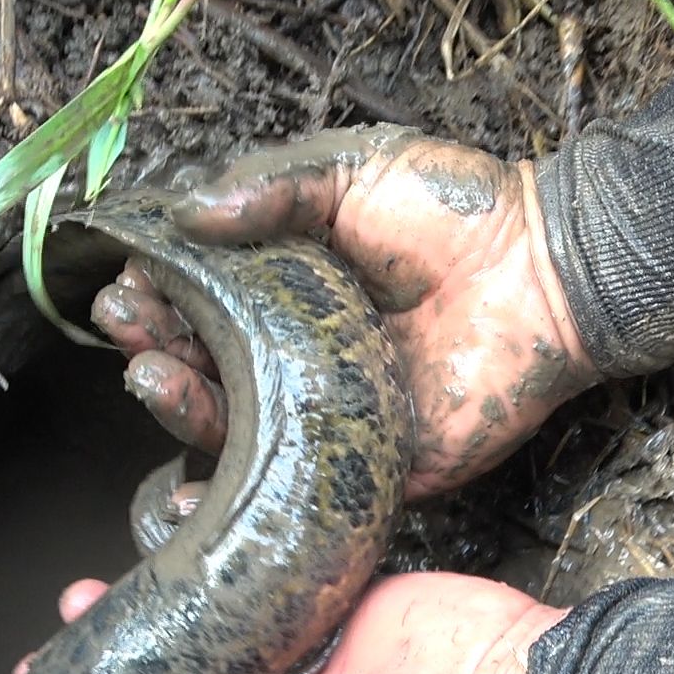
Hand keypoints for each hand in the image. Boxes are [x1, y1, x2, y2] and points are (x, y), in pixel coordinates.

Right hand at [92, 125, 598, 499]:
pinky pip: (293, 493)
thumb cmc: (456, 212)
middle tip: (128, 326)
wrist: (545, 270)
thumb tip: (187, 213)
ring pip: (234, 429)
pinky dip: (235, 500)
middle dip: (154, 346)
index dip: (160, 295)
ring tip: (150, 375)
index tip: (128, 282)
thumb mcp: (353, 173)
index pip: (202, 302)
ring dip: (181, 405)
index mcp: (288, 291)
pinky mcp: (367, 468)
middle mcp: (298, 357)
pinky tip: (186, 493)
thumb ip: (273, 190)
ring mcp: (328, 416)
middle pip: (205, 367)